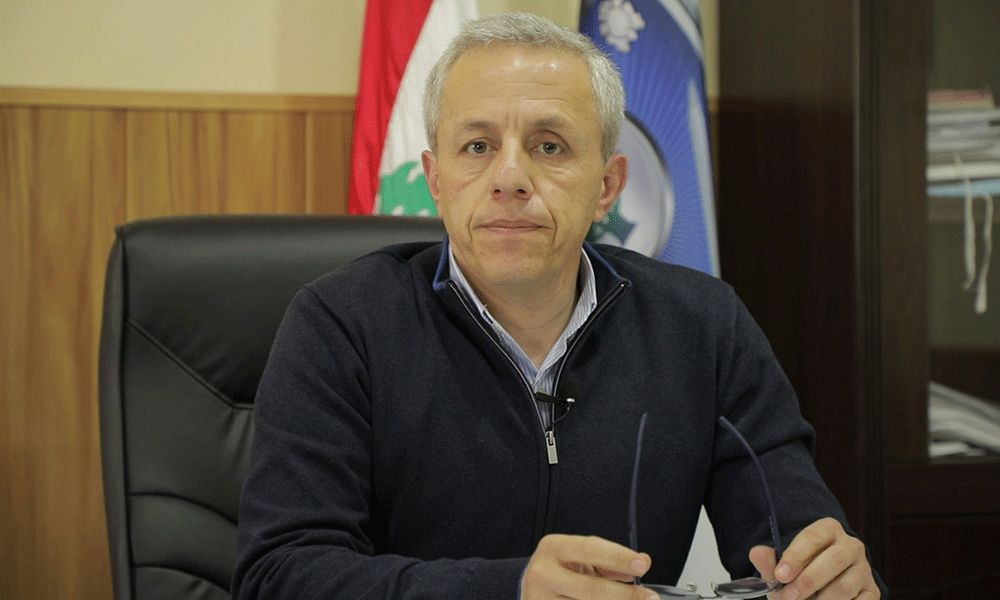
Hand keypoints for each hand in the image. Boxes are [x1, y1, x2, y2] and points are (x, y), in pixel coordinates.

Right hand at [520, 534, 658, 599]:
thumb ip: (608, 560)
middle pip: (591, 588)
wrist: (532, 588)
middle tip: (649, 597)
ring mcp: (542, 599)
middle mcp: (543, 573)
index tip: (642, 564)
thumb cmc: (559, 570)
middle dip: (625, 594)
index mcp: (553, 548)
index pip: (591, 549)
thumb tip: (640, 564)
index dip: (619, 557)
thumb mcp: (579, 557)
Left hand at [748, 517, 879, 599]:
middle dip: (809, 580)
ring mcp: (864, 569)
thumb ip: (769, 562)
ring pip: (845, 586)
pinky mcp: (872, 591)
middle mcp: (851, 546)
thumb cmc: (801, 571)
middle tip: (789, 596)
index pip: (813, 537)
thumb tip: (756, 553)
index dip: (795, 556)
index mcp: (828, 529)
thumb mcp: (783, 566)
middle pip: (834, 560)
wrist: (822, 585)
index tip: (780, 575)